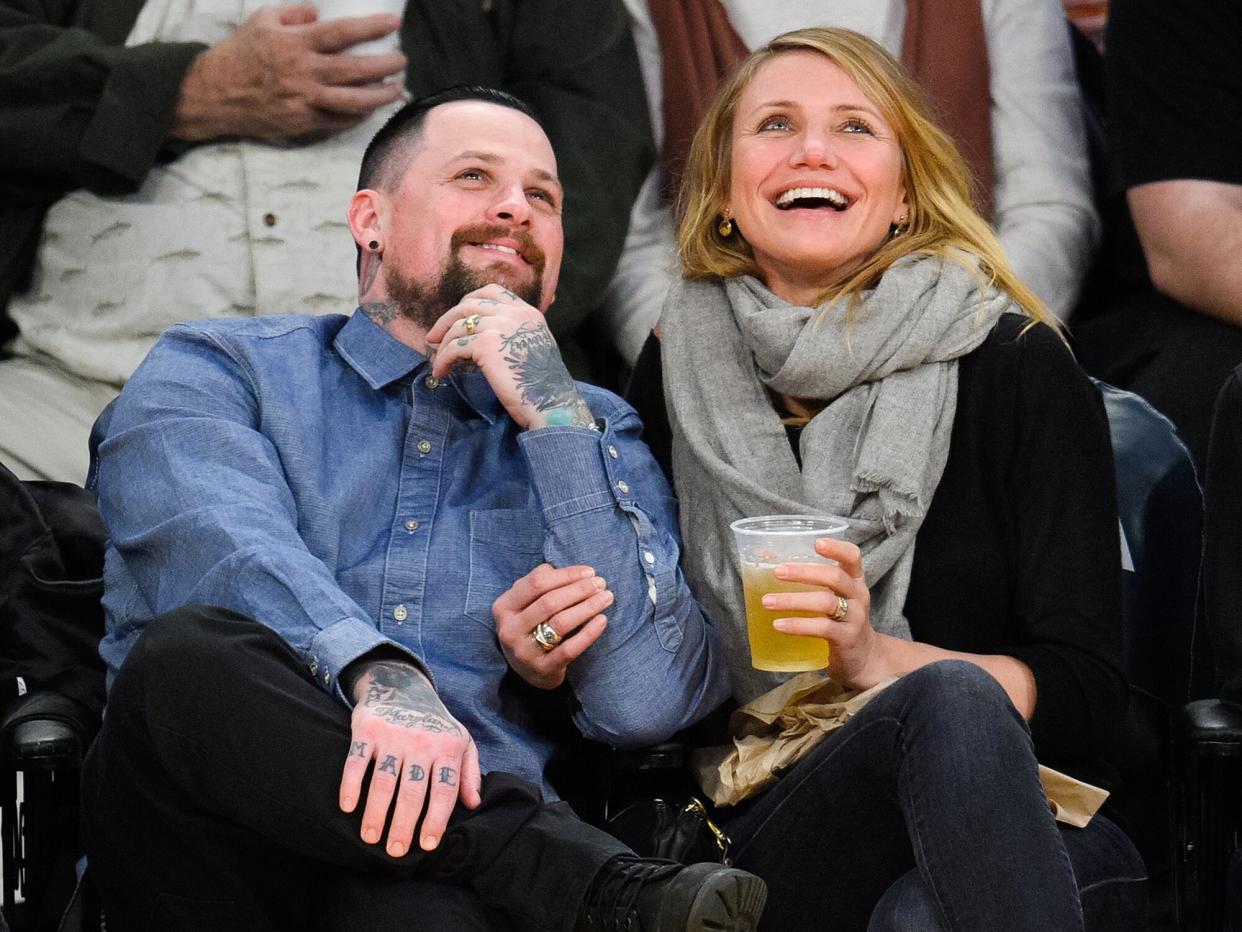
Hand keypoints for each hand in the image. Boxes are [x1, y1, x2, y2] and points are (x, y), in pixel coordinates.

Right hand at [172, 5, 405, 142]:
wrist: (214, 94)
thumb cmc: (239, 54)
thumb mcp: (262, 21)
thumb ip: (295, 15)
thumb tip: (320, 13)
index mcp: (295, 44)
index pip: (342, 33)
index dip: (371, 28)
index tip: (393, 24)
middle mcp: (304, 73)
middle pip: (357, 69)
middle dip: (386, 65)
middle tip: (402, 59)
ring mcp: (305, 101)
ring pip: (355, 101)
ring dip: (381, 95)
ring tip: (396, 87)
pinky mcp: (304, 123)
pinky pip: (340, 121)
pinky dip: (359, 115)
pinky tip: (371, 107)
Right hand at [339, 661, 480, 855]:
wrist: (402, 685)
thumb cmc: (434, 724)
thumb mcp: (461, 741)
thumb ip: (468, 772)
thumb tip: (473, 804)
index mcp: (447, 748)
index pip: (444, 790)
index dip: (437, 819)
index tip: (428, 844)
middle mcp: (421, 742)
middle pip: (412, 791)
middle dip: (404, 825)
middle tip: (396, 851)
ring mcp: (393, 735)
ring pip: (384, 781)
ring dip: (376, 813)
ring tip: (371, 838)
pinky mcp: (367, 729)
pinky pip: (356, 761)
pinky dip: (351, 784)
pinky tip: (347, 806)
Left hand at [425, 285, 594, 429]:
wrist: (551, 402)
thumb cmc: (543, 385)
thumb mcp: (535, 346)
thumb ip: (516, 332)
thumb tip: (484, 335)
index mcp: (527, 313)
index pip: (492, 291)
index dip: (469, 300)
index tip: (457, 316)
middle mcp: (514, 314)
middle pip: (469, 304)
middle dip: (447, 320)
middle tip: (434, 337)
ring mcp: (500, 326)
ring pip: (459, 326)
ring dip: (443, 344)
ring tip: (439, 360)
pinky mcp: (486, 345)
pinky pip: (455, 347)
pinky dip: (443, 359)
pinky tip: (441, 371)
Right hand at [493, 564, 611, 688]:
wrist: (529, 671)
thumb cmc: (531, 628)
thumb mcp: (526, 605)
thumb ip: (540, 583)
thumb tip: (567, 570)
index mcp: (504, 607)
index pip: (536, 583)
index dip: (565, 575)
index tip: (589, 571)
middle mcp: (509, 629)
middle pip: (549, 602)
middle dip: (579, 589)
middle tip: (601, 583)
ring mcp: (524, 651)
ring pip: (560, 623)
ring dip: (587, 607)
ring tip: (606, 598)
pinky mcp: (543, 669)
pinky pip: (569, 649)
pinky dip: (588, 633)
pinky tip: (602, 620)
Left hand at [761, 537, 886, 689]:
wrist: (863, 657)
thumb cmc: (840, 619)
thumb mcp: (832, 596)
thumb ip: (808, 579)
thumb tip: (766, 556)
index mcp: (854, 579)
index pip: (852, 557)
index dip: (836, 548)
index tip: (816, 543)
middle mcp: (858, 595)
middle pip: (834, 577)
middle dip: (804, 573)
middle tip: (777, 572)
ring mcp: (855, 617)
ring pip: (826, 602)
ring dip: (793, 601)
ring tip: (767, 602)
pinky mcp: (847, 638)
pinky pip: (822, 628)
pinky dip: (798, 625)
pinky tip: (779, 625)